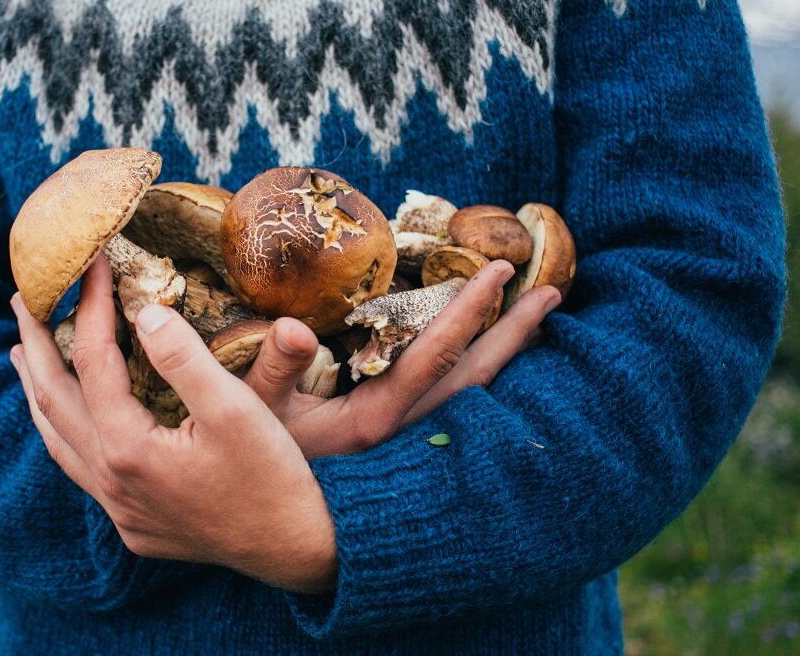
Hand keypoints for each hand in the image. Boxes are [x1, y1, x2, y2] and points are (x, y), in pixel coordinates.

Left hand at [9, 257, 336, 593]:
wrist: (296, 552)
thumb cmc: (273, 478)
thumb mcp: (237, 409)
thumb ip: (184, 357)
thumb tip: (142, 311)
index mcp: (128, 449)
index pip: (93, 360)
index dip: (90, 305)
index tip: (92, 263)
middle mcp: (110, 481)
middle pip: (53, 399)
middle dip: (36, 343)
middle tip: (22, 297)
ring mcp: (118, 508)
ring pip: (57, 439)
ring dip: (38, 390)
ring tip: (23, 352)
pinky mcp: (133, 524)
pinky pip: (79, 467)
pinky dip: (64, 429)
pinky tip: (69, 418)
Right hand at [241, 262, 560, 457]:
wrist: (264, 528)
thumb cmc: (248, 462)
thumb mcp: (248, 412)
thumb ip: (272, 368)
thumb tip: (294, 326)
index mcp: (372, 422)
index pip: (432, 355)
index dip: (467, 311)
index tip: (498, 270)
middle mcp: (400, 437)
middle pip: (473, 380)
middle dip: (512, 333)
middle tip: (552, 290)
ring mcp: (405, 448)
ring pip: (472, 400)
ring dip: (506, 360)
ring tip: (537, 324)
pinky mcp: (401, 454)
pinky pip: (457, 413)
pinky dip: (482, 384)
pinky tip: (493, 369)